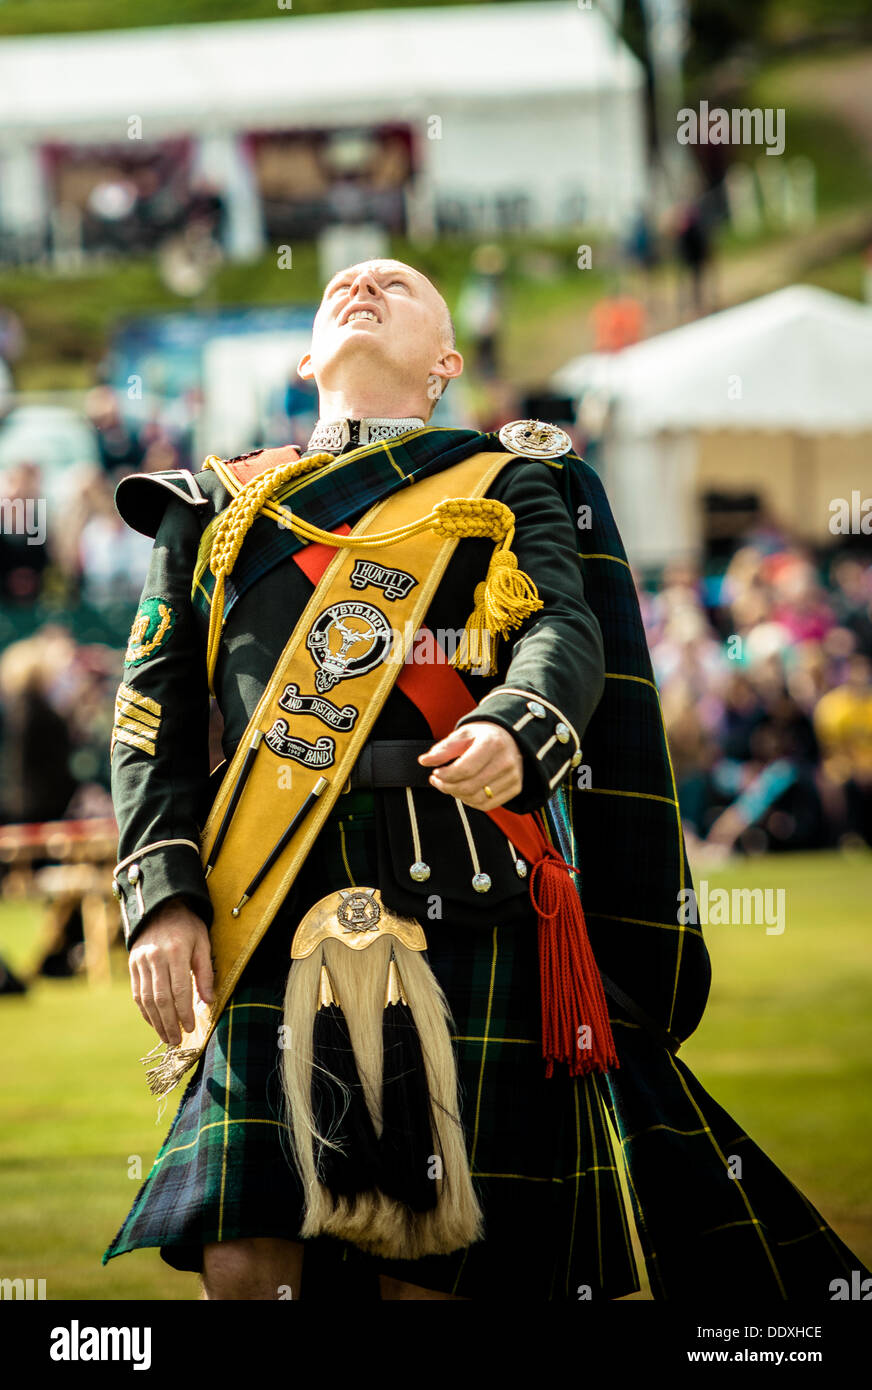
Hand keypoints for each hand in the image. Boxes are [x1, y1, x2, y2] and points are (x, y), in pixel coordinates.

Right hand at [129, 898, 213, 1046]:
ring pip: (146, 999)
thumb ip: (205, 971)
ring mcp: (141, 961)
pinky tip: (154, 1022)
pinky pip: (137, 993)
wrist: (160, 906)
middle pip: (161, 998)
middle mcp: (155, 957)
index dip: (185, 1012)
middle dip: (170, 1023)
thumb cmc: (187, 926)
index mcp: (176, 951)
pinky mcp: (132, 964)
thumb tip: (209, 1001)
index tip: (191, 1028)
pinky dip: (145, 1011)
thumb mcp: (203, 942)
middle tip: (177, 1041)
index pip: (180, 990)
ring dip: (156, 1022)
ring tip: (167, 1037)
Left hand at [418, 722, 522, 810]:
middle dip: (447, 787)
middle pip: (469, 787)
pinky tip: (464, 791)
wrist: (510, 737)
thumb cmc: (483, 736)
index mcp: (492, 743)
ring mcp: (513, 776)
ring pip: (477, 799)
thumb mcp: (463, 735)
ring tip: (450, 785)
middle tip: (438, 781)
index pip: (465, 769)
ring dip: (457, 795)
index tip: (435, 773)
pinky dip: (470, 801)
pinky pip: (487, 805)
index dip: (445, 775)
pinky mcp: (515, 788)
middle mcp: (506, 761)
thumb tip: (424, 761)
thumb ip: (443, 749)